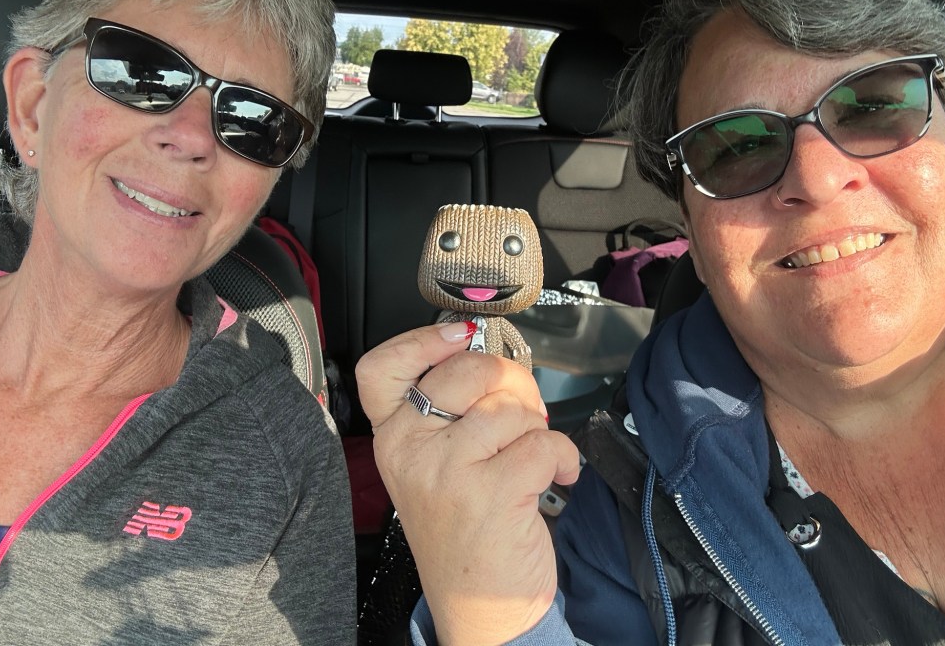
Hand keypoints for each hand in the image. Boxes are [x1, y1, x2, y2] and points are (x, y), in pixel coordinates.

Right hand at [356, 324, 580, 644]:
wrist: (480, 608)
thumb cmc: (465, 531)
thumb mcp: (435, 467)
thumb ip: (450, 414)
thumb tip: (491, 358)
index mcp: (393, 438)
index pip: (381, 367)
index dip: (423, 339)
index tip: (461, 336)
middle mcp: (410, 450)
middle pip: (467, 370)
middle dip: (512, 381)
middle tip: (523, 409)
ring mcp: (447, 471)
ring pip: (510, 407)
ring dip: (538, 427)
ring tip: (535, 453)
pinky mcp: (490, 494)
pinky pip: (542, 442)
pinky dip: (563, 456)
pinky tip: (557, 476)